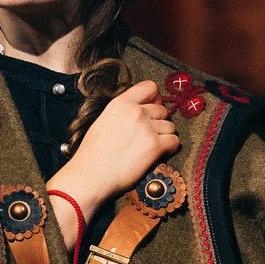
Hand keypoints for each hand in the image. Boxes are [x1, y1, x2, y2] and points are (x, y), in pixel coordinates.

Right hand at [46, 80, 177, 216]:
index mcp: (121, 103)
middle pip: (162, 110)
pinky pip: (175, 141)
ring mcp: (146, 128)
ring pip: (170, 126)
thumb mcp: (104, 120)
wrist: (90, 175)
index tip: (152, 109)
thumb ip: (124, 112)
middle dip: (158, 122)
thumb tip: (144, 110)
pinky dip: (170, 148)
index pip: (150, 87)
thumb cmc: (94, 154)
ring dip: (164, 136)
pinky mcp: (154, 145)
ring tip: (149, 147)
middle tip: (147, 136)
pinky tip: (157, 154)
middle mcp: (135, 112)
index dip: (155, 99)